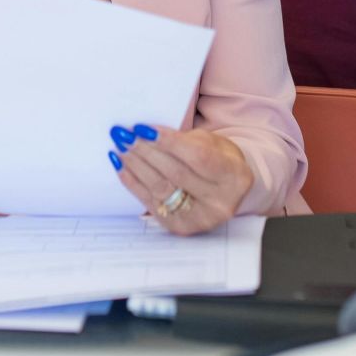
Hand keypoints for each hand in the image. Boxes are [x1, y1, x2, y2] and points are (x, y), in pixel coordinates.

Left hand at [109, 124, 251, 235]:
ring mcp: (199, 219)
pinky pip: (150, 203)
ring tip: (120, 146)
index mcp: (235, 177)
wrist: (226, 191)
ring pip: (160, 189)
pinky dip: (133, 182)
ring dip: (135, 166)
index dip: (169, 142)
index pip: (198, 157)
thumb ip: (185, 140)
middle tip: (124, 134)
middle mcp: (220, 203)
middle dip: (146, 151)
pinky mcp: (179, 228)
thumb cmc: (218, 160)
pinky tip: (122, 166)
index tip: (143, 128)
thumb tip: (146, 134)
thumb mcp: (213, 143)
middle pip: (176, 174)